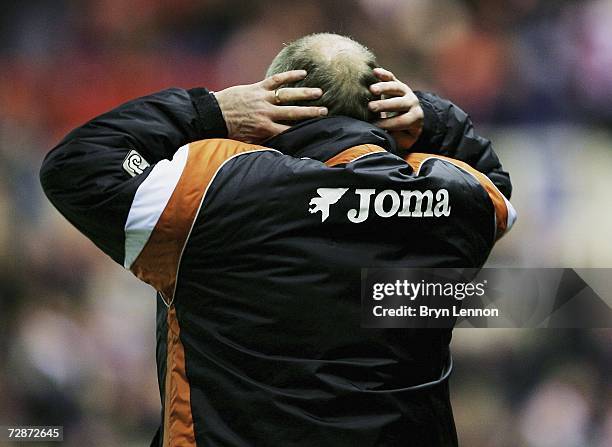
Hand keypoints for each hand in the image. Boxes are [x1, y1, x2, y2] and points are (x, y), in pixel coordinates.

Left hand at [213, 70, 327, 143]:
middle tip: (325, 111)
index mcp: (265, 129)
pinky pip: (276, 80)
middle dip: (310, 112)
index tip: (317, 130)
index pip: (289, 130)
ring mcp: (263, 99)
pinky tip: (303, 73)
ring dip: (304, 94)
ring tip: (319, 92)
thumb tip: (279, 150)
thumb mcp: (249, 141)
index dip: (303, 130)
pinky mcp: (258, 87)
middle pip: (293, 113)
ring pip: (288, 95)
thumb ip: (264, 142)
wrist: (214, 115)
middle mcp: (267, 113)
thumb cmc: (231, 130)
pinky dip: (290, 75)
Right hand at [368, 68, 423, 149]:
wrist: (410, 119)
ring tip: (371, 90)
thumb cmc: (402, 133)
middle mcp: (413, 103)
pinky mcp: (398, 83)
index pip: (401, 121)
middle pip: (399, 103)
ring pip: (397, 87)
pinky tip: (374, 71)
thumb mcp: (402, 140)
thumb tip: (382, 137)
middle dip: (385, 105)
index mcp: (415, 118)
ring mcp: (406, 92)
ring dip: (384, 88)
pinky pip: (392, 77)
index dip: (387, 124)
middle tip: (371, 107)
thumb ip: (395, 139)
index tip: (373, 126)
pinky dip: (384, 74)